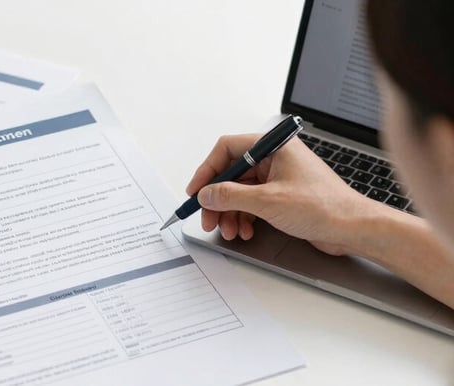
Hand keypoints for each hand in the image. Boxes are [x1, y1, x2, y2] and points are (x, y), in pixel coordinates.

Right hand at [187, 134, 383, 255]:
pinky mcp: (282, 195)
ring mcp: (279, 177)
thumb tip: (206, 193)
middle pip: (231, 174)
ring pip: (240, 192)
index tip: (196, 191)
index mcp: (274, 146)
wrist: (353, 228)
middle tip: (208, 218)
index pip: (227, 149)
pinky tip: (246, 231)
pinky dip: (245, 217)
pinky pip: (252, 203)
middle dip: (218, 199)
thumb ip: (230, 196)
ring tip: (229, 230)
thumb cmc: (325, 206)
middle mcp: (275, 158)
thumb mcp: (268, 201)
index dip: (207, 170)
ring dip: (230, 212)